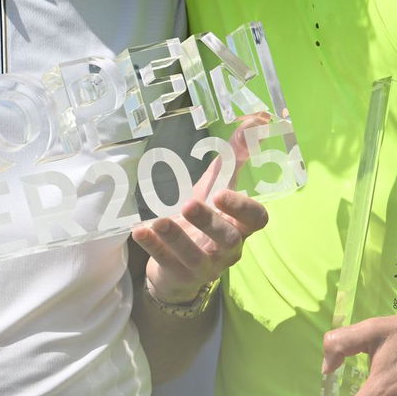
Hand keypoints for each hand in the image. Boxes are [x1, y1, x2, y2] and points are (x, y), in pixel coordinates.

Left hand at [131, 117, 270, 303]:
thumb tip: (256, 119)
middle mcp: (228, 248)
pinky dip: (154, 247)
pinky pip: (167, 262)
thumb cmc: (204, 222)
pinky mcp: (180, 276)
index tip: (223, 192)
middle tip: (189, 204)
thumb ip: (234, 157)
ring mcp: (205, 266)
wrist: (179, 268)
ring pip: (195, 255)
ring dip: (177, 237)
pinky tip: (140, 231)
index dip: (243, 207)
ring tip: (159, 221)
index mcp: (240, 225)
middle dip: (209, 222)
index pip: (256, 219)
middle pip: (228, 239)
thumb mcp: (217, 187)